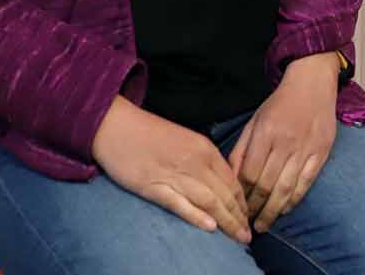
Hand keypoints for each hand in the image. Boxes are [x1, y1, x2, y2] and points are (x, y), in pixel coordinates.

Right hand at [92, 97, 251, 243]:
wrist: (116, 125)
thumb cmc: (150, 133)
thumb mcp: (186, 140)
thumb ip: (204, 159)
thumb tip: (220, 183)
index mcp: (204, 148)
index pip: (232, 180)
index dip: (243, 202)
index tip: (247, 217)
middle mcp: (195, 161)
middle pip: (225, 194)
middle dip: (239, 217)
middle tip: (247, 236)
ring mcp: (175, 174)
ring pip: (209, 201)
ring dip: (227, 221)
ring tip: (237, 238)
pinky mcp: (154, 186)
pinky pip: (180, 204)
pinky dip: (196, 216)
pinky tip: (210, 228)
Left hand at [229, 54, 339, 231]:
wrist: (313, 84)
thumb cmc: (280, 103)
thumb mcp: (254, 121)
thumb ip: (242, 149)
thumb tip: (231, 178)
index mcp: (265, 134)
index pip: (250, 174)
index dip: (241, 195)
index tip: (235, 208)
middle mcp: (286, 143)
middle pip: (267, 185)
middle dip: (254, 209)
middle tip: (246, 225)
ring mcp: (305, 149)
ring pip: (286, 189)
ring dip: (273, 211)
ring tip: (262, 225)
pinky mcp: (321, 153)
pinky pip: (306, 183)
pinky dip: (294, 200)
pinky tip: (284, 211)